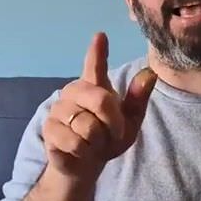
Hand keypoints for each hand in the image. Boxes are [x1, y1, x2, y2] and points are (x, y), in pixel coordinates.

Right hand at [42, 31, 155, 182]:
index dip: (98, 52)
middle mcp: (74, 91)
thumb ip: (138, 99)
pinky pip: (75, 142)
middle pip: (101, 100)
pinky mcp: (49, 128)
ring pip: (88, 126)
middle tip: (111, 134)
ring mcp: (59, 108)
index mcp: (95, 85)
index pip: (95, 64)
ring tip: (93, 143)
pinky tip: (80, 151)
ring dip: (98, 142)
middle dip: (113, 123)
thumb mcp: (130, 121)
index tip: (101, 36)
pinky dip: (84, 152)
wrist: (85, 164)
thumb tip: (150, 73)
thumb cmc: (108, 138)